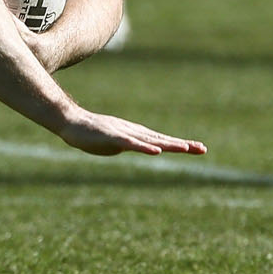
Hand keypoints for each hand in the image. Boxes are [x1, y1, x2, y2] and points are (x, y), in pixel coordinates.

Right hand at [59, 110, 205, 156]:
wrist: (70, 122)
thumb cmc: (92, 132)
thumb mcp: (116, 141)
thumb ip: (130, 144)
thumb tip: (139, 147)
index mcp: (136, 135)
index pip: (162, 140)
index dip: (181, 144)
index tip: (200, 148)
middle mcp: (134, 133)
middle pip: (161, 140)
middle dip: (182, 145)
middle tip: (202, 149)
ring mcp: (124, 134)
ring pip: (149, 141)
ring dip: (168, 144)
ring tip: (184, 148)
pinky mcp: (112, 137)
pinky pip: (131, 144)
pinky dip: (144, 147)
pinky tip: (156, 151)